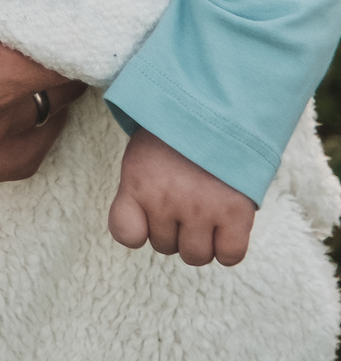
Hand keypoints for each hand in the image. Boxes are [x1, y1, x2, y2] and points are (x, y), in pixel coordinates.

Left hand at [108, 128, 254, 266]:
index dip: (139, 229)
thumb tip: (140, 230)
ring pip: (196, 256)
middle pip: (164, 246)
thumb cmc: (178, 131)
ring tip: (206, 210)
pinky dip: (228, 247)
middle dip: (174, 229)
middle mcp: (165, 200)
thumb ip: (140, 189)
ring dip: (201, 239)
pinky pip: (229, 255)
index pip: (125, 234)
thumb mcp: (143, 153)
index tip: (149, 213)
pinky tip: (227, 225)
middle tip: (185, 200)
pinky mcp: (235, 213)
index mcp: (137, 182)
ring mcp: (201, 209)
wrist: (218, 105)